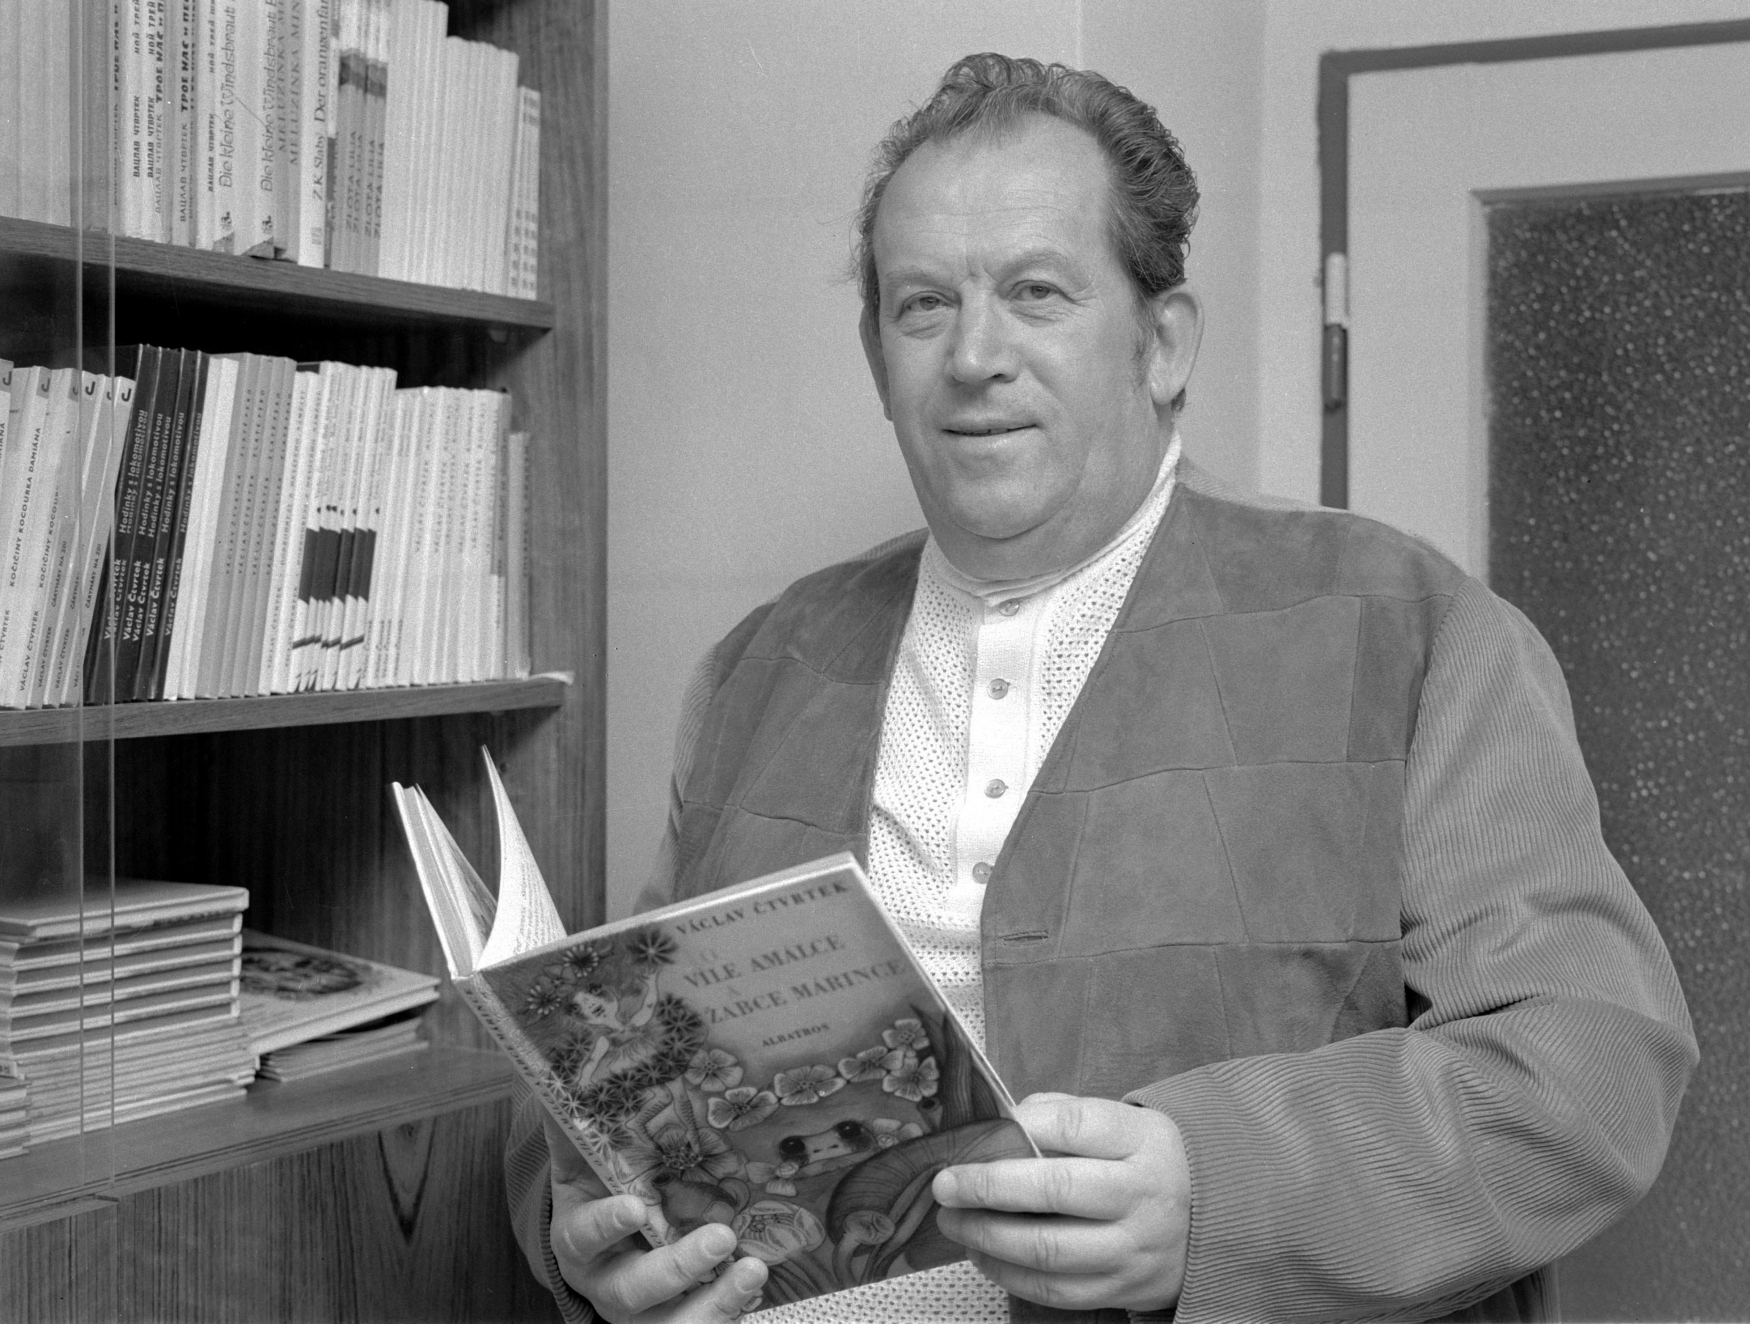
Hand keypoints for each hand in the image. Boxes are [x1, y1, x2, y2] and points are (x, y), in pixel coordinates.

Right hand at [544, 1114, 767, 1321]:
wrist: (607, 1242)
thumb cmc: (599, 1191)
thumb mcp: (583, 1160)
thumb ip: (578, 1122)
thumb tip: (565, 1064)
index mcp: (577, 1240)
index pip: (583, 1237)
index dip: (606, 1225)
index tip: (634, 1207)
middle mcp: (606, 1283)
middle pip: (631, 1291)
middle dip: (675, 1269)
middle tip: (721, 1237)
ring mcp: (645, 1312)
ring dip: (715, 1304)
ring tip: (754, 1270)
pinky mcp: (680, 1320)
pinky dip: (733, 1309)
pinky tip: (760, 1282)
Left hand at [931, 1092, 1190, 1313]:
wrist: (1211, 1219)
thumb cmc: (1143, 1162)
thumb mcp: (1121, 1123)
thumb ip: (1062, 1115)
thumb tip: (1000, 1123)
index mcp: (1142, 1141)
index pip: (1076, 1125)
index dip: (1021, 1125)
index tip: (982, 1130)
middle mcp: (1142, 1195)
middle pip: (1056, 1190)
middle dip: (988, 1186)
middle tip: (946, 1183)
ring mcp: (1134, 1248)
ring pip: (1049, 1249)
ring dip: (987, 1236)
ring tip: (953, 1221)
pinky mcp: (1123, 1288)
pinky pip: (1056, 1289)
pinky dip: (1009, 1274)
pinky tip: (982, 1254)